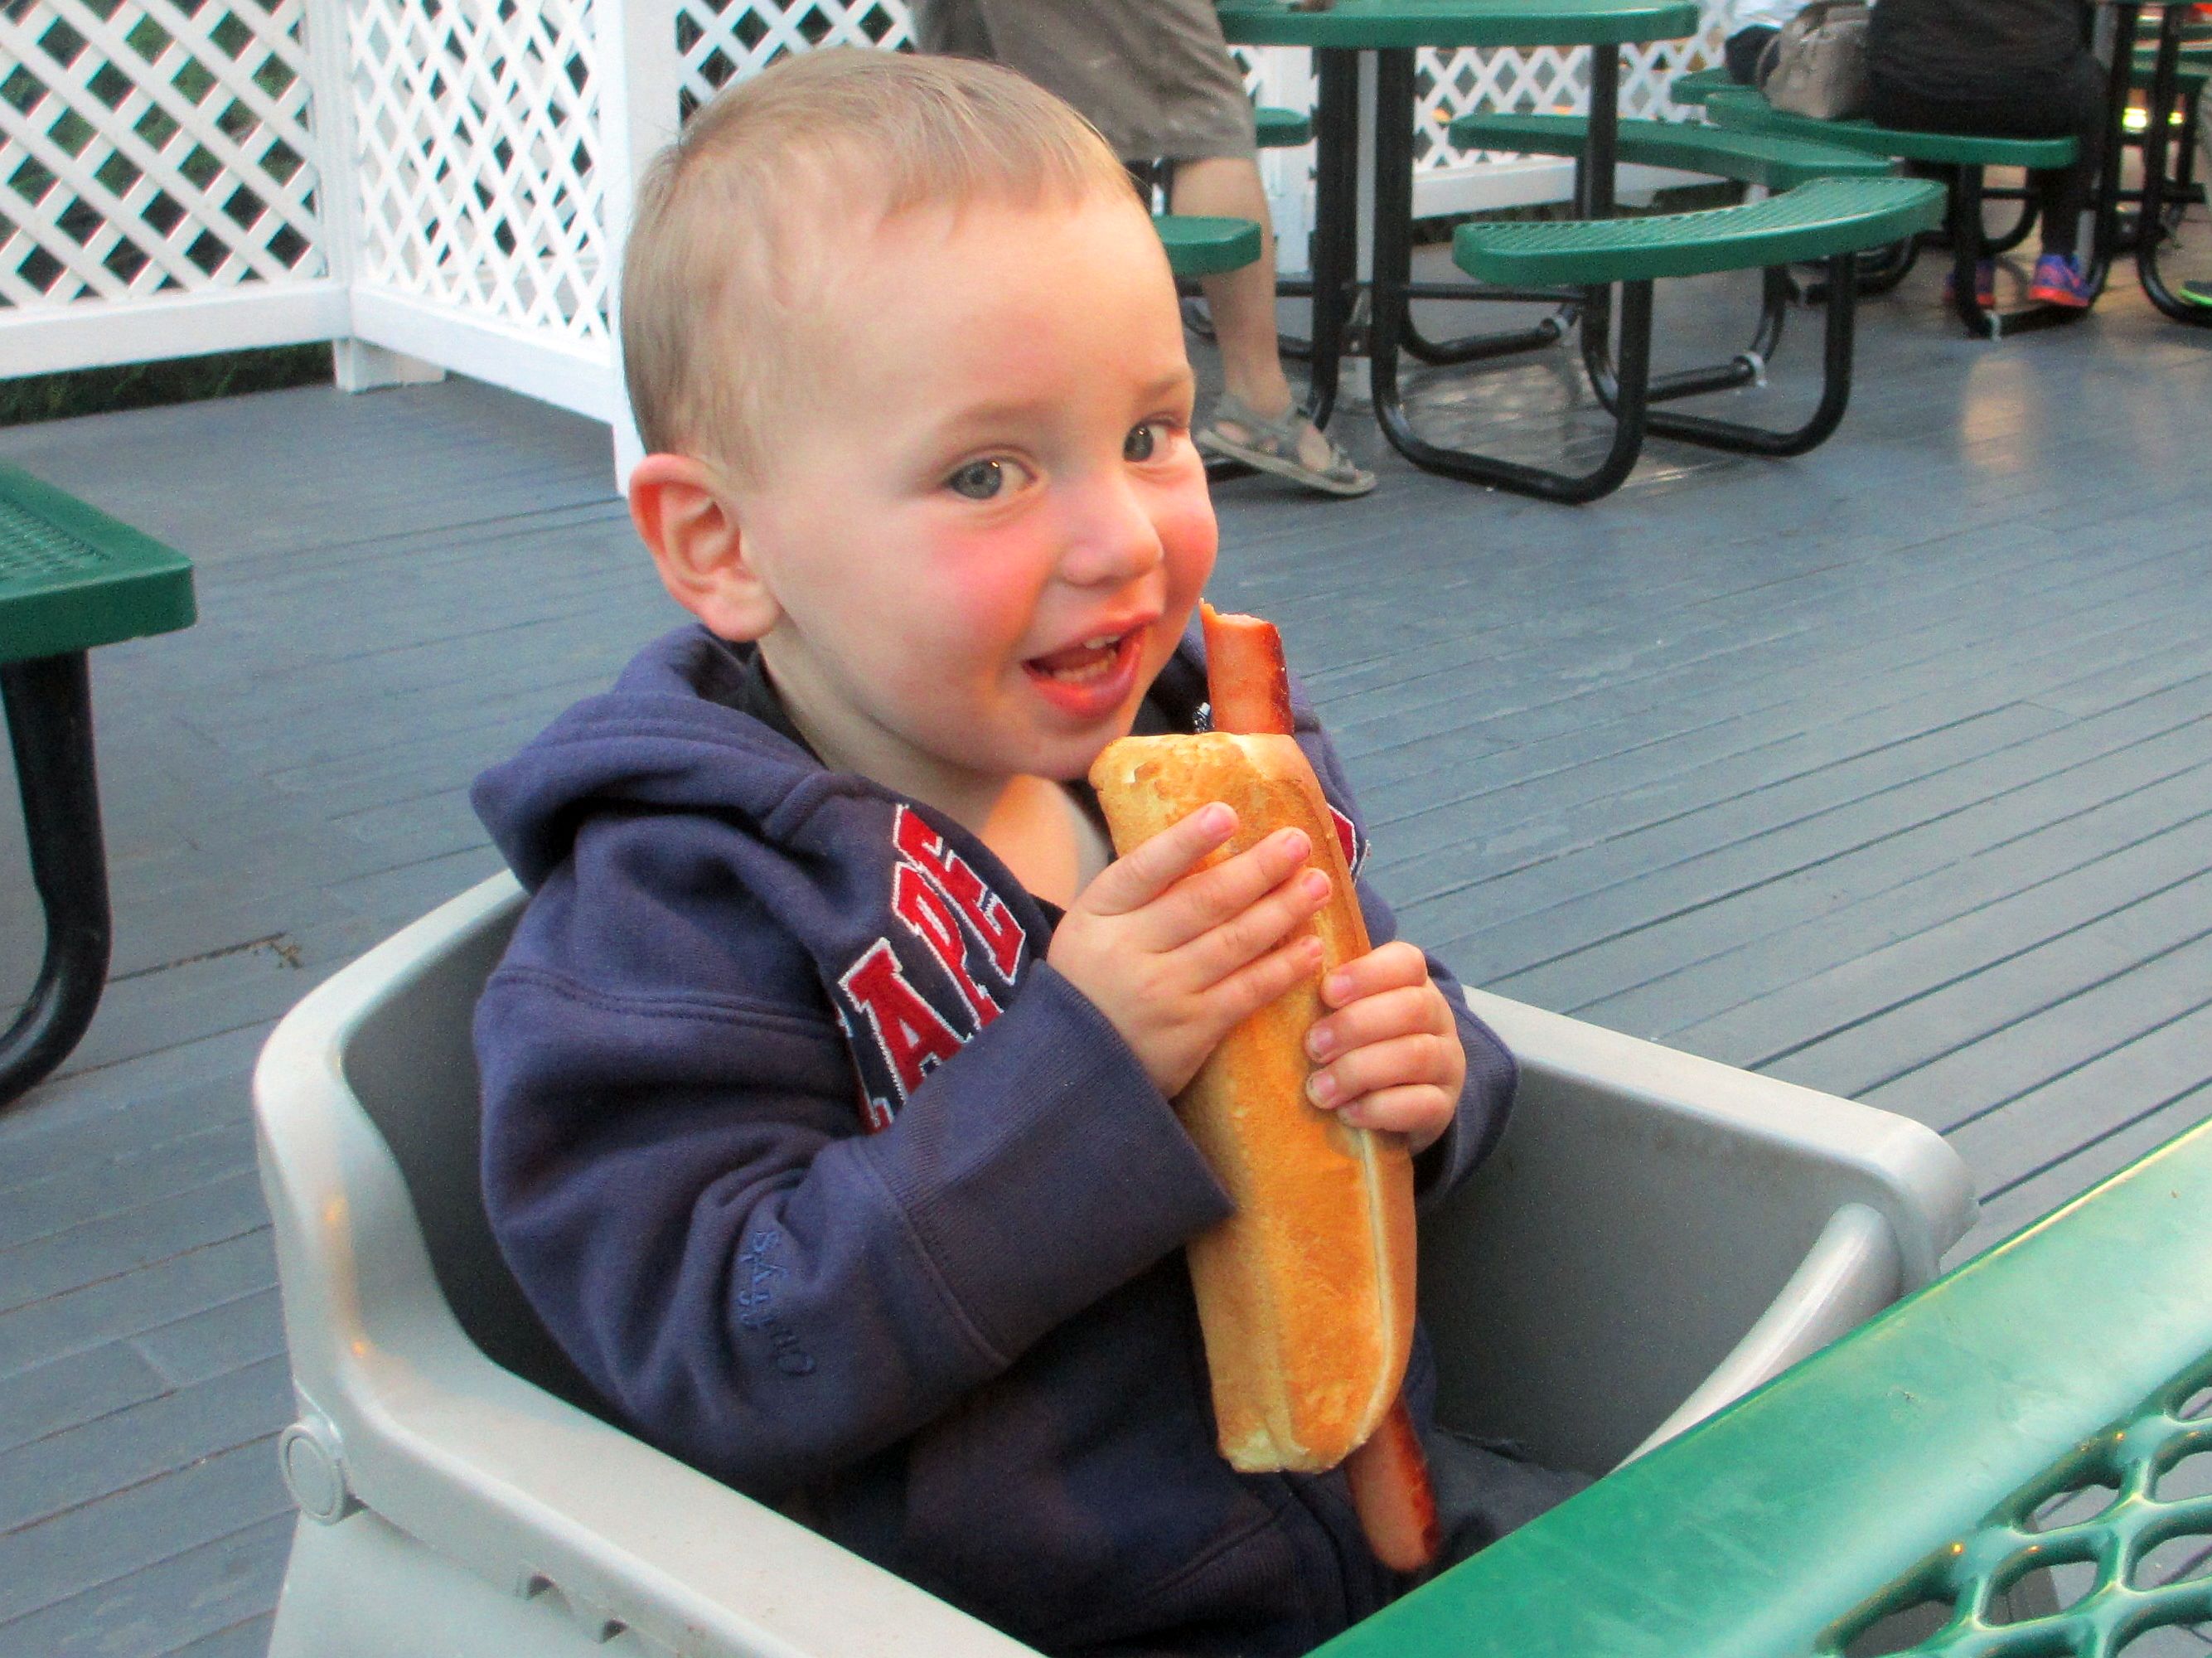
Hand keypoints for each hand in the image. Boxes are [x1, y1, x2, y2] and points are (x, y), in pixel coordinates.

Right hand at [1050, 803, 1331, 1097]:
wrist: (1077, 1063)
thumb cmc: (1095, 976)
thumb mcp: (1095, 923)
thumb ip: (1141, 888)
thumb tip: (1209, 834)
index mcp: (1099, 913)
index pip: (1145, 869)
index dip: (1186, 841)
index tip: (1226, 814)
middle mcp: (1128, 951)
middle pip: (1202, 903)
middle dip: (1257, 870)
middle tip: (1298, 843)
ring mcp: (1161, 994)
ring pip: (1232, 944)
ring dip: (1282, 911)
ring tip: (1318, 885)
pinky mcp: (1190, 1033)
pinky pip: (1245, 993)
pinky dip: (1281, 969)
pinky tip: (1311, 948)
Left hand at [1300, 941, 1463, 1154]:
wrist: (1395, 1102)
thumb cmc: (1357, 1044)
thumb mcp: (1347, 1012)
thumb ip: (1328, 995)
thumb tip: (1278, 971)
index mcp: (1413, 984)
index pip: (1407, 962)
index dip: (1367, 973)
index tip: (1326, 992)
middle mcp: (1438, 1018)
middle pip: (1412, 1007)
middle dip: (1355, 1026)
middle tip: (1312, 1046)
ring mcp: (1447, 1063)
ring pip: (1417, 1055)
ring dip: (1360, 1070)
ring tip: (1319, 1088)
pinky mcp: (1443, 1106)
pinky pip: (1423, 1104)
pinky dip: (1379, 1108)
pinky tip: (1346, 1113)